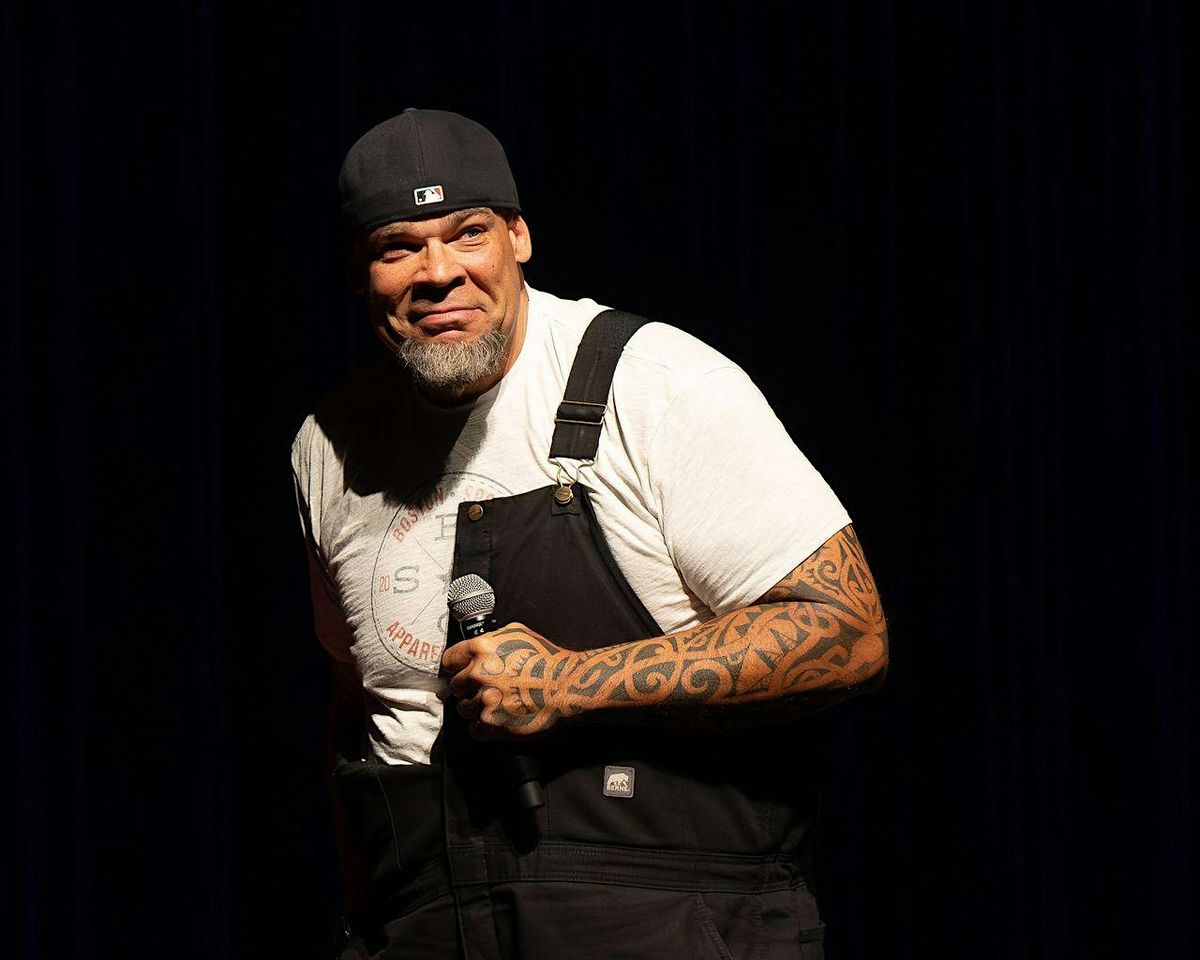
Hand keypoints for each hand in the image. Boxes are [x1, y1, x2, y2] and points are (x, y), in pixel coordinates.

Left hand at [441, 623, 581, 739]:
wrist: (567, 686)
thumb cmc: (547, 659)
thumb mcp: (516, 633)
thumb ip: (489, 640)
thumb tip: (472, 649)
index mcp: (481, 648)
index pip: (449, 660)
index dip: (457, 667)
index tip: (463, 672)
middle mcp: (479, 673)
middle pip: (455, 686)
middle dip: (468, 688)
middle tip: (485, 689)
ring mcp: (485, 700)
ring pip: (463, 709)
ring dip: (475, 708)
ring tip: (495, 704)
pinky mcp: (492, 723)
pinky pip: (474, 730)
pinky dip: (484, 728)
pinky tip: (498, 718)